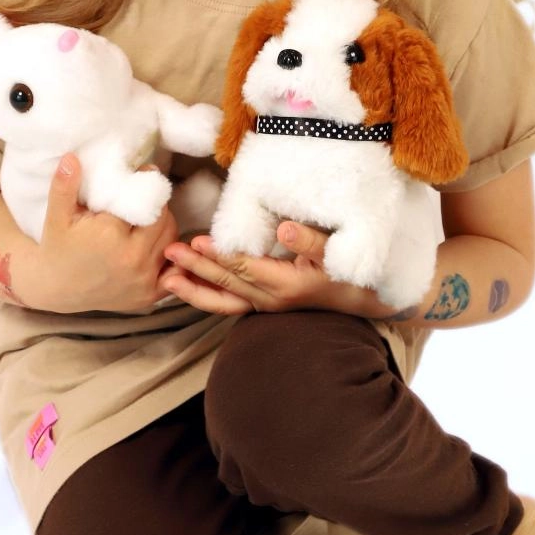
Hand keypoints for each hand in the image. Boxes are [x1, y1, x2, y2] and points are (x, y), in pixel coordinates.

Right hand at [22, 158, 178, 314]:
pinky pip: (175, 270)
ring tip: (148, 218)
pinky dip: (173, 257)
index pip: (147, 201)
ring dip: (165, 227)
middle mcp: (132, 260)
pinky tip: (160, 245)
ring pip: (172, 241)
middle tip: (147, 197)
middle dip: (158, 206)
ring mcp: (143, 280)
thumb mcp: (57, 216)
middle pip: (165, 220)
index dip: (148, 185)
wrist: (56, 289)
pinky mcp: (149, 295)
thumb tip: (72, 157)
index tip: (145, 174)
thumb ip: (64, 186)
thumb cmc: (57, 248)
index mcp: (111, 236)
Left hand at [157, 220, 403, 319]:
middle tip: (170, 252)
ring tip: (167, 278)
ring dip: (195, 289)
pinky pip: (230, 304)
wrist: (368, 302)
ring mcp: (268, 306)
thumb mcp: (339, 252)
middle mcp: (273, 300)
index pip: (246, 268)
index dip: (220, 255)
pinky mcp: (266, 306)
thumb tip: (284, 227)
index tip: (197, 242)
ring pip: (224, 301)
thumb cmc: (353, 272)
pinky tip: (189, 286)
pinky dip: (208, 296)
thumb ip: (312, 239)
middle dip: (197, 269)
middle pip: (228, 284)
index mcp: (288, 285)